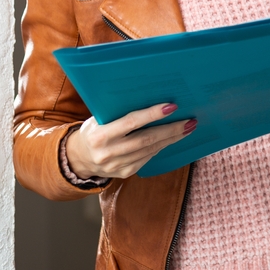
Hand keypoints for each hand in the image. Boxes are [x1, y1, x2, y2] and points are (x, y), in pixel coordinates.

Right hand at [65, 103, 195, 178]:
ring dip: (171, 139)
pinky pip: (148, 158)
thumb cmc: (94, 130)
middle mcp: (107, 153)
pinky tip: (172, 138)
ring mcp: (116, 166)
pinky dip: (161, 146)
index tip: (172, 106)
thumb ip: (119, 111)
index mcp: (99, 135)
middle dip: (171, 129)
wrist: (79, 158)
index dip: (153, 114)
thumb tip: (152, 96)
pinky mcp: (125, 173)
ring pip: (150, 150)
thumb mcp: (98, 118)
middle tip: (190, 120)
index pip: (131, 122)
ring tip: (188, 128)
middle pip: (146, 139)